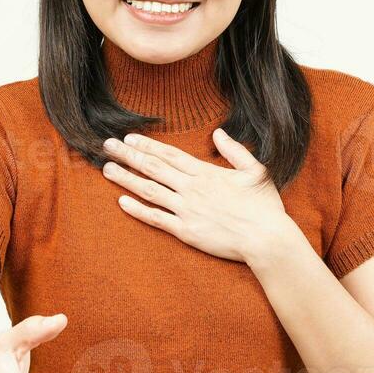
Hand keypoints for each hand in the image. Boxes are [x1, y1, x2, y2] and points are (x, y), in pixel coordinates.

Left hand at [100, 128, 295, 264]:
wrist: (267, 239)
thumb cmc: (265, 207)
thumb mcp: (256, 171)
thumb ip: (235, 151)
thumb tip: (218, 133)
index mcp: (206, 173)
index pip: (169, 155)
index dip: (147, 145)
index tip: (129, 138)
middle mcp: (192, 189)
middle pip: (153, 168)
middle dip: (128, 155)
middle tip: (107, 146)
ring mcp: (187, 210)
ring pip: (149, 190)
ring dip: (126, 178)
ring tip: (107, 169)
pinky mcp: (186, 232)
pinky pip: (156, 218)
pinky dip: (137, 209)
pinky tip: (121, 201)